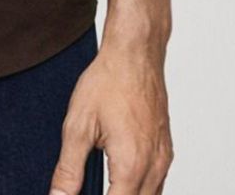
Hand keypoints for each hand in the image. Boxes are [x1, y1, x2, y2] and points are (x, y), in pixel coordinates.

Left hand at [47, 42, 173, 194]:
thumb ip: (69, 169)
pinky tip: (120, 180)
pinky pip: (156, 185)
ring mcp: (163, 159)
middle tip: (89, 189)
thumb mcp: (78, 125)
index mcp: (132, 165)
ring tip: (103, 184)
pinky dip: (139, 190)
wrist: (135, 52)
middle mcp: (154, 167)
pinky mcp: (165, 150)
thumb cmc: (109, 80)